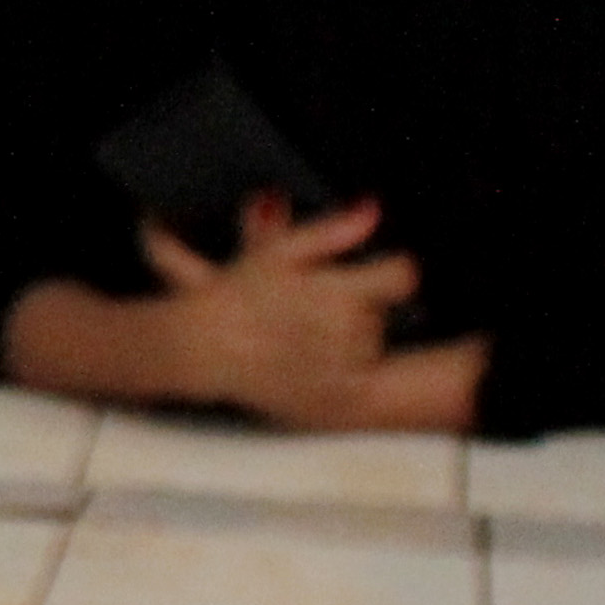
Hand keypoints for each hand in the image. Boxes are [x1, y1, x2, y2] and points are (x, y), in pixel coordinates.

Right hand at [139, 197, 420, 430]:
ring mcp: (343, 367)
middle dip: (353, 303)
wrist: (203, 348)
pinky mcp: (336, 397)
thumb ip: (332, 230)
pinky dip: (340, 370)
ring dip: (347, 337)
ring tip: (300, 332)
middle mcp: (347, 331)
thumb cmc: (236, 295)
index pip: (401, 276)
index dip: (391, 270)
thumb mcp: (279, 251)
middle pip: (379, 310)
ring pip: (369, 343)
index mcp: (339, 292)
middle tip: (307, 304)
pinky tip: (306, 360)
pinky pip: (359, 378)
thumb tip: (373, 207)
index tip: (375, 273)